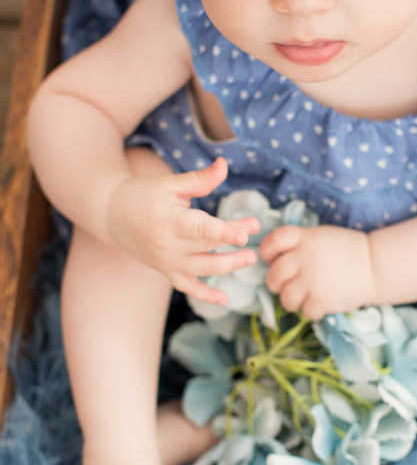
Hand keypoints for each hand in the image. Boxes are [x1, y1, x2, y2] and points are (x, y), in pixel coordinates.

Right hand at [106, 156, 259, 300]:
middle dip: (234, 238)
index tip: (244, 234)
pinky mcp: (164, 270)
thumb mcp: (171, 183)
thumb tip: (224, 164)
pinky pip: (186, 286)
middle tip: (257, 227)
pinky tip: (224, 300)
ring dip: (228, 266)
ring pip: (202, 268)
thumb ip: (200, 179)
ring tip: (251, 259)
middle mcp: (167, 245)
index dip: (224, 232)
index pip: (201, 228)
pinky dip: (205, 295)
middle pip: (207, 244)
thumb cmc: (144, 194)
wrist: (112, 214)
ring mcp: (165, 261)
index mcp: (169, 220)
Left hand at [259, 224, 376, 320]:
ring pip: (285, 298)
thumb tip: (275, 258)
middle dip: (276, 283)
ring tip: (304, 297)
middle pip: (274, 275)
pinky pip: (304, 312)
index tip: (272, 259)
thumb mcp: (322, 235)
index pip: (274, 241)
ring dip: (292, 301)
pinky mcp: (321, 300)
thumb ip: (299, 243)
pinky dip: (311, 311)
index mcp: (305, 238)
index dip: (267, 252)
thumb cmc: (348, 250)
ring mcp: (312, 280)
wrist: (376, 266)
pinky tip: (320, 303)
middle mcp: (305, 258)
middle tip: (287, 285)